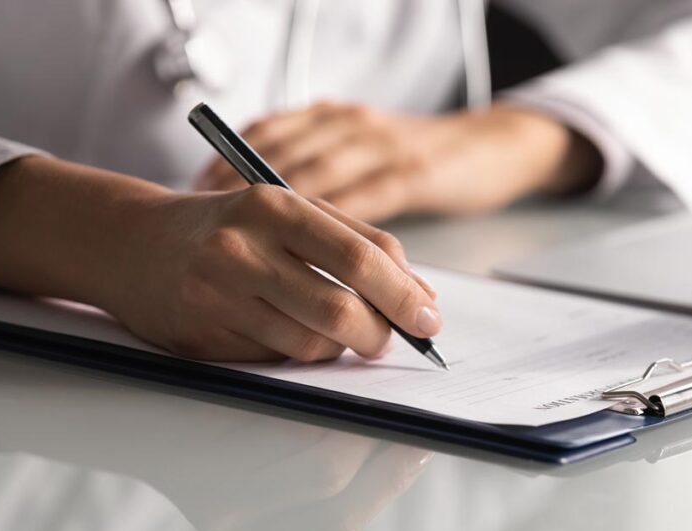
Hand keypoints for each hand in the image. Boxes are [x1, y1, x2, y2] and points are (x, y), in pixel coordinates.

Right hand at [112, 185, 439, 361]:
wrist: (133, 244)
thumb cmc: (227, 226)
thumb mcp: (288, 212)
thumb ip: (356, 242)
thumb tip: (420, 296)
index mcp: (274, 207)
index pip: (361, 258)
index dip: (405, 295)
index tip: (429, 318)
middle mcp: (242, 250)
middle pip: (340, 310)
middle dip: (380, 334)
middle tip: (389, 339)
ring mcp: (217, 296)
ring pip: (311, 345)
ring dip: (337, 347)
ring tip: (330, 328)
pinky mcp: (201, 336)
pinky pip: (274, 360)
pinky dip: (294, 353)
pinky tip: (280, 329)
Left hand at [196, 102, 602, 222]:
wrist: (492, 143)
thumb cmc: (422, 157)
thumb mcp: (363, 153)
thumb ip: (322, 172)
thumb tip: (274, 209)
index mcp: (334, 119)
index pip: (269, 133)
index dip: (229, 161)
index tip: (199, 191)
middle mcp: (351, 126)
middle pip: (285, 155)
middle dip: (244, 191)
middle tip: (214, 224)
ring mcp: (383, 146)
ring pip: (323, 177)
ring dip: (283, 214)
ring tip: (250, 243)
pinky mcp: (415, 172)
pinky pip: (367, 198)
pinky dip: (338, 225)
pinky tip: (315, 250)